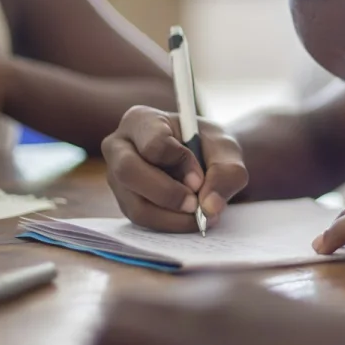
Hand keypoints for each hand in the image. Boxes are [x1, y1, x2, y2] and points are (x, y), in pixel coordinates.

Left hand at [90, 279, 344, 344]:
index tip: (119, 342)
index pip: (148, 296)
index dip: (126, 321)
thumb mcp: (276, 317)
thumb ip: (235, 318)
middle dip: (99, 336)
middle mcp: (199, 311)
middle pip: (118, 310)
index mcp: (221, 292)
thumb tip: (208, 335)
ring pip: (109, 339)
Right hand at [101, 106, 247, 232]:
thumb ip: (226, 172)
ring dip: (172, 216)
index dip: (180, 163)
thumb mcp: (227, 150)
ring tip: (200, 214)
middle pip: (128, 172)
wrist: (207, 161)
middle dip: (167, 194)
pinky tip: (189, 218)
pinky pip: (142, 220)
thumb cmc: (210, 147)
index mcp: (141, 120)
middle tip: (196, 205)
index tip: (201, 177)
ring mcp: (117, 177)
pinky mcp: (124, 201)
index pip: (153, 144)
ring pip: (135, 204)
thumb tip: (209, 205)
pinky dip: (170, 224)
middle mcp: (119, 146)